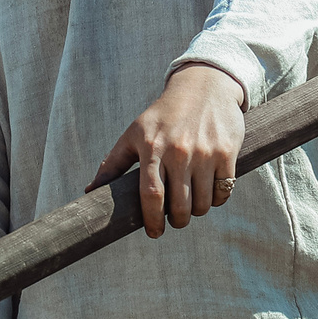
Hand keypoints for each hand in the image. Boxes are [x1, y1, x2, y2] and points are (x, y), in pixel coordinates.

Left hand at [89, 63, 245, 238]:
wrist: (204, 86)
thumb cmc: (163, 115)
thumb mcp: (134, 133)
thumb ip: (113, 164)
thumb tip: (90, 192)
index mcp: (152, 148)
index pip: (151, 195)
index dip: (152, 221)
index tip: (154, 232)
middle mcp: (178, 151)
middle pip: (179, 206)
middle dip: (177, 221)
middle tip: (174, 221)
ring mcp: (205, 152)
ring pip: (203, 203)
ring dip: (196, 212)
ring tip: (191, 205)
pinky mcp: (227, 152)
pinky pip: (223, 190)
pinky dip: (216, 199)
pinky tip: (208, 192)